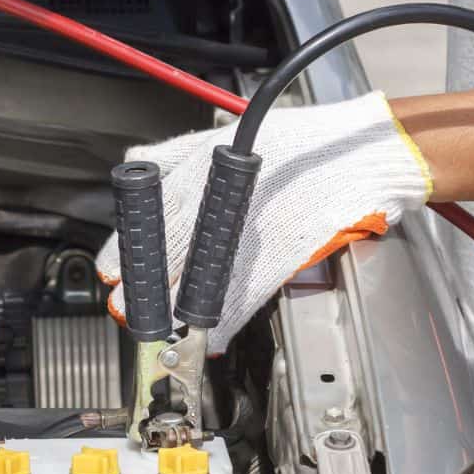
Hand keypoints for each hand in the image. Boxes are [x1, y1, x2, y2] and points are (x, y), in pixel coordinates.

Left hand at [96, 92, 432, 352]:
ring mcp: (248, 233)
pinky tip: (206, 336)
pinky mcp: (279, 257)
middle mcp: (219, 204)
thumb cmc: (299, 143)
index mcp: (201, 172)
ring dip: (173, 312)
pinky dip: (221, 321)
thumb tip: (136, 163)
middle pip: (168, 256)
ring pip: (199, 281)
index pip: (150, 220)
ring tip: (157, 330)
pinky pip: (241, 296)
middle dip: (142, 290)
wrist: (361, 154)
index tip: (112, 272)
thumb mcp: (223, 137)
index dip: (127, 252)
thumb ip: (174, 152)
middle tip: (125, 308)